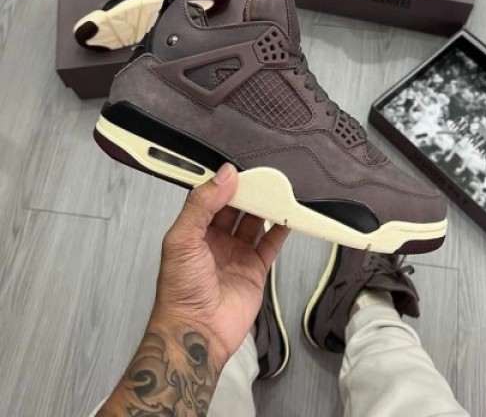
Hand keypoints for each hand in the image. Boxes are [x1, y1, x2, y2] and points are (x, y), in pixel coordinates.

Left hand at [151, 163, 288, 365]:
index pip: (212, 199)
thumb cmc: (180, 292)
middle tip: (263, 181)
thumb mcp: (182, 239)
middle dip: (249, 195)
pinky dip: (280, 231)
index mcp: (194, 231)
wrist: (197, 332)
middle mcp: (216, 241)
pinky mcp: (255, 270)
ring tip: (277, 194)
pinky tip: (287, 218)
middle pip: (236, 209)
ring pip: (255, 224)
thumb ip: (201, 205)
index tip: (240, 173)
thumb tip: (223, 176)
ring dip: (265, 209)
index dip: (225, 185)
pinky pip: (270, 245)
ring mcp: (236, 255)